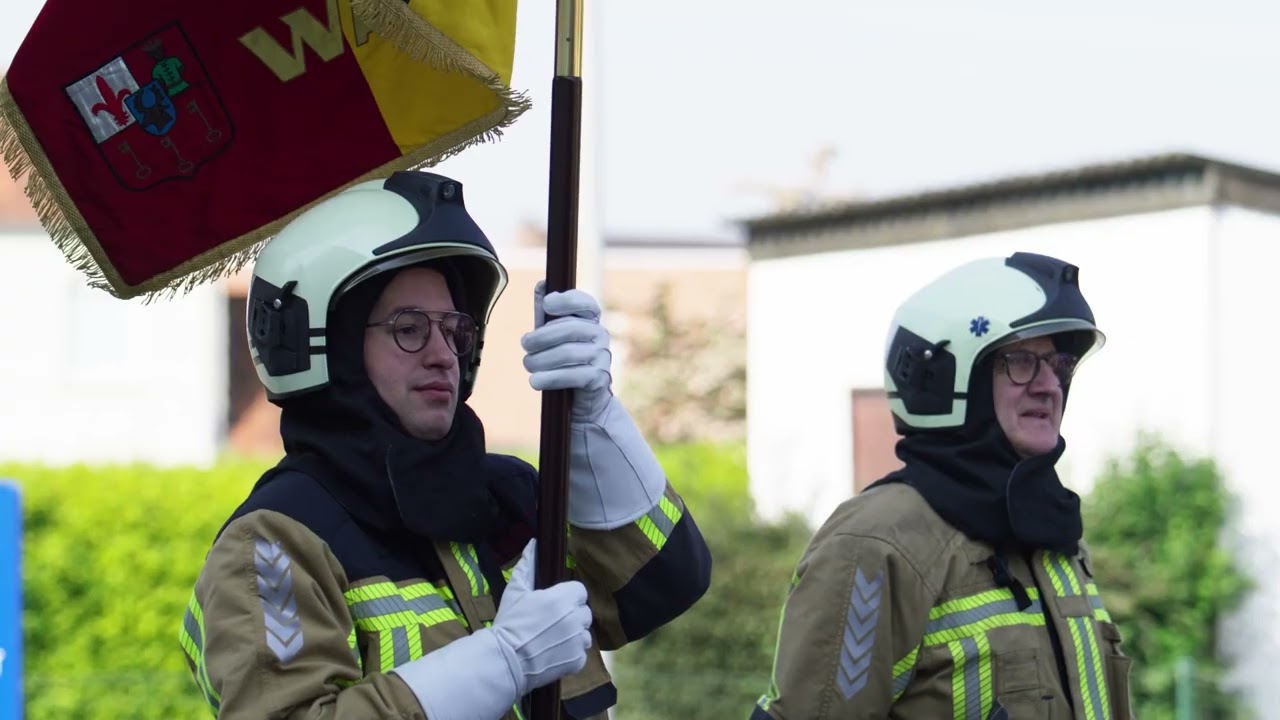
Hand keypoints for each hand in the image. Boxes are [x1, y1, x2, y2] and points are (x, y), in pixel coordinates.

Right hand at [490, 540, 593, 695]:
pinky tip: (554, 654)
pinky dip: (571, 654)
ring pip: (585, 634)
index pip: (580, 591)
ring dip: (574, 636)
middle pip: (584, 612)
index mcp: (562, 598)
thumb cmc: (510, 622)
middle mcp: (575, 618)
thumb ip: (527, 565)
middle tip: (552, 623)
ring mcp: (578, 641)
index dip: (569, 597)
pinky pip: (581, 654)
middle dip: (572, 616)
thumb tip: (533, 543)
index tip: (556, 605)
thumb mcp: (515, 591)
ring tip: (553, 640)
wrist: (505, 660)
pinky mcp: (577, 660)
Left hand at [521, 280, 612, 420]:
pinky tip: (535, 381)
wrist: (584, 401)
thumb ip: (547, 314)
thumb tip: (541, 285)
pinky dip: (549, 378)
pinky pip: (571, 375)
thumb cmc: (566, 363)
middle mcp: (601, 335)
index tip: (547, 304)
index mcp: (591, 320)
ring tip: (529, 365)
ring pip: (567, 353)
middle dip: (541, 337)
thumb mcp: (554, 336)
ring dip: (540, 360)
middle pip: (569, 329)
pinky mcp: (599, 378)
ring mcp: (602, 357)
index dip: (567, 300)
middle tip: (525, 345)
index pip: (586, 303)